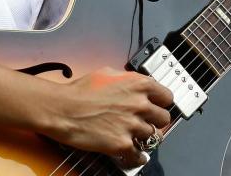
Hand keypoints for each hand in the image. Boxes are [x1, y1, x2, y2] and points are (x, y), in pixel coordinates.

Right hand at [47, 67, 172, 167]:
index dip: (162, 102)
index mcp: (138, 84)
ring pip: (153, 136)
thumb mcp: (108, 73)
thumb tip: (135, 84)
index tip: (158, 106)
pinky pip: (140, 155)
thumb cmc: (80, 91)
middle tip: (146, 122)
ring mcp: (132, 125)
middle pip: (164, 118)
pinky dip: (136, 156)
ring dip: (144, 137)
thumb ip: (128, 79)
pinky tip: (133, 154)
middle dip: (155, 120)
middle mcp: (139, 104)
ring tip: (135, 136)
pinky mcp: (122, 143)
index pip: (167, 96)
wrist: (63, 109)